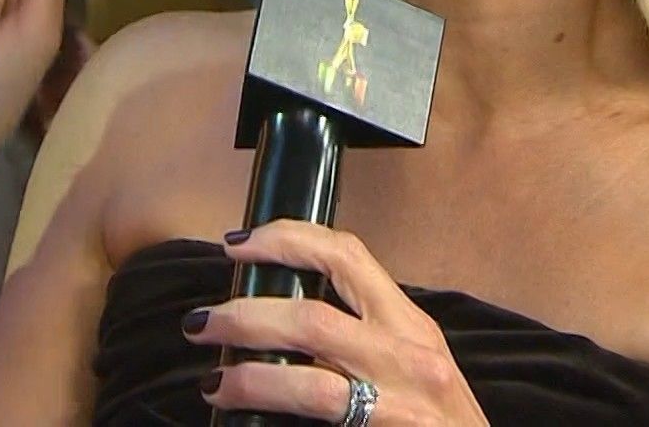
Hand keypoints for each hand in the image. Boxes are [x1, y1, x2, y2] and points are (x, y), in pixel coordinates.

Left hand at [184, 221, 488, 425]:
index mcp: (410, 326)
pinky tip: (239, 414)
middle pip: (312, 319)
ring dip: (248, 378)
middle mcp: (407, 358)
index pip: (348, 256)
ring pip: (306, 383)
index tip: (239, 242)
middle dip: (246, 316)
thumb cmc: (445, 423)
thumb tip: (288, 318)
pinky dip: (268, 412)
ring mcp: (396, 405)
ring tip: (213, 381)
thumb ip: (368, 337)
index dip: (287, 239)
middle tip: (204, 320)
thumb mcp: (417, 365)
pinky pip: (316, 422)